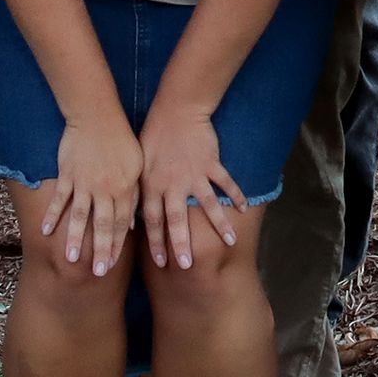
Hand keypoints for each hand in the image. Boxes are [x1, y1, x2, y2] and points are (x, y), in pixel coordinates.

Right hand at [42, 116, 142, 277]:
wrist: (97, 115)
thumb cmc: (121, 140)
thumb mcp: (137, 166)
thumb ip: (134, 195)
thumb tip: (132, 224)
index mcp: (125, 187)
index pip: (122, 223)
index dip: (117, 245)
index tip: (112, 264)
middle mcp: (105, 188)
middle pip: (103, 224)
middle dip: (101, 250)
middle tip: (98, 273)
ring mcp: (85, 182)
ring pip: (80, 216)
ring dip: (75, 239)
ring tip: (71, 259)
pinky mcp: (68, 174)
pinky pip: (60, 199)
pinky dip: (54, 215)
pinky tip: (47, 232)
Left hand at [138, 110, 246, 271]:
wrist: (176, 111)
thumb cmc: (153, 136)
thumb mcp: (139, 165)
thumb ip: (139, 192)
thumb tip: (132, 220)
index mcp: (152, 185)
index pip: (152, 220)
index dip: (156, 242)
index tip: (162, 262)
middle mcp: (172, 184)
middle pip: (176, 219)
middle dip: (181, 244)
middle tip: (186, 265)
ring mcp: (194, 174)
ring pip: (207, 205)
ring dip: (218, 224)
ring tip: (229, 242)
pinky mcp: (211, 163)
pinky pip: (225, 182)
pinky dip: (236, 194)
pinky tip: (244, 208)